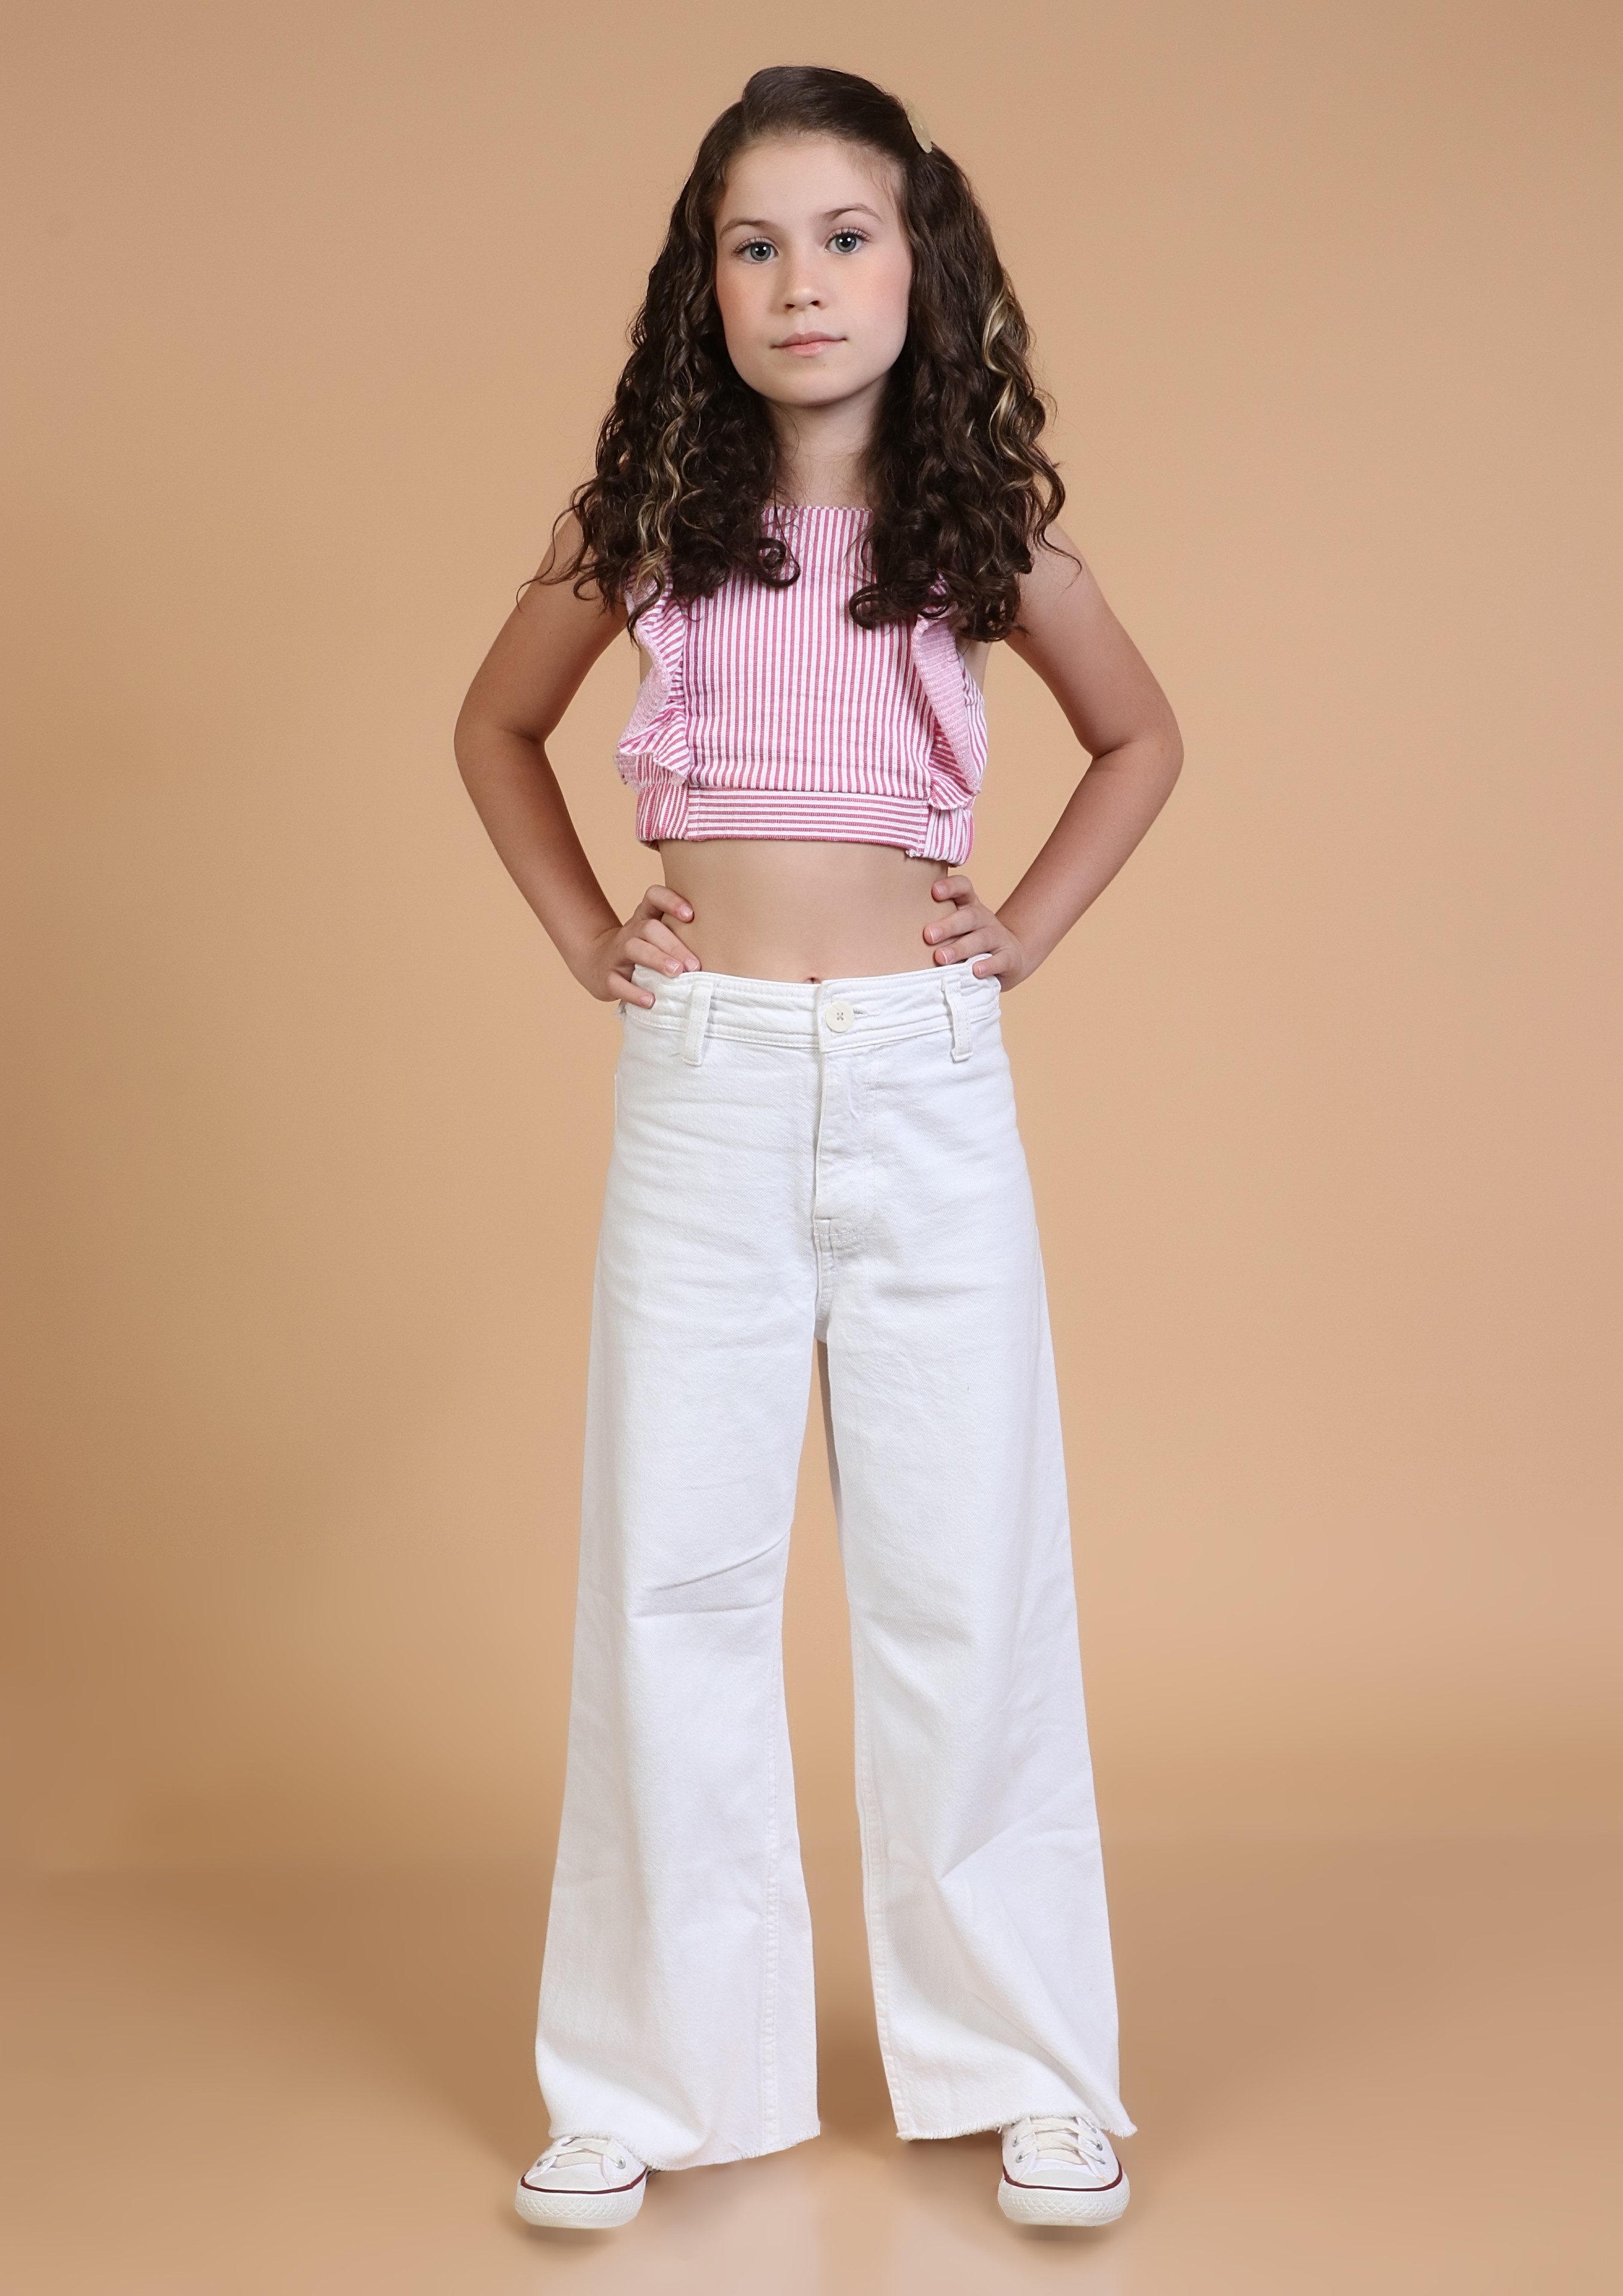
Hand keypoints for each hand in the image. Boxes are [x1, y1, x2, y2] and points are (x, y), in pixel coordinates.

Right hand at [578, 885, 700, 1004]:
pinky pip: (617, 982)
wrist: (599, 963)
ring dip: (656, 960)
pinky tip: (651, 1000)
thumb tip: (732, 943)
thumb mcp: (661, 936)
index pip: (653, 896)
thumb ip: (687, 934)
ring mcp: (617, 953)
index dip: (670, 901)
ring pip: (633, 949)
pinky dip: (634, 992)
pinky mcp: (607, 976)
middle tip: (694, 965)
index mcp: (645, 917)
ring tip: (676, 974)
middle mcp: (631, 931)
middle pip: (649, 929)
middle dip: (673, 945)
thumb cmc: (645, 950)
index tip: (691, 915)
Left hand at [924, 874, 1029, 985]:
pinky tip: (974, 970)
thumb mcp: (955, 928)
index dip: (951, 887)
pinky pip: (1000, 959)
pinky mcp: (1009, 957)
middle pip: (969, 916)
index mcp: (969, 907)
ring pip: (982, 938)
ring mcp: (998, 937)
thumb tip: (889, 930)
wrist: (1011, 957)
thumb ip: (933, 924)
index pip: (964, 888)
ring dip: (961, 947)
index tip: (933, 891)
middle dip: (948, 925)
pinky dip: (988, 965)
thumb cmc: (970, 941)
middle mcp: (984, 918)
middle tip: (928, 935)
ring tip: (941, 958)